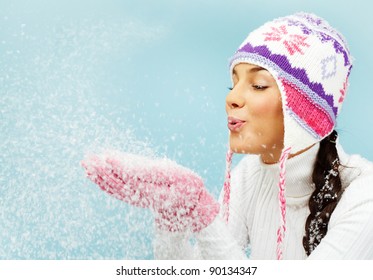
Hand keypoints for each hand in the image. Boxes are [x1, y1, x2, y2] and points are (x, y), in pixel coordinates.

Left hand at [81, 150, 219, 231]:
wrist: (187, 204)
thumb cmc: (184, 184)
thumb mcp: (174, 175)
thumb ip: (151, 171)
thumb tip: (134, 165)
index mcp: (158, 192)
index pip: (136, 179)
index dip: (120, 168)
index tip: (107, 157)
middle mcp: (145, 197)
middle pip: (119, 185)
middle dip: (102, 172)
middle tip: (88, 159)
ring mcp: (138, 199)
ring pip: (114, 188)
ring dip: (99, 176)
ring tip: (85, 163)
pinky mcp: (134, 198)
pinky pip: (116, 191)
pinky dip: (103, 182)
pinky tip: (93, 173)